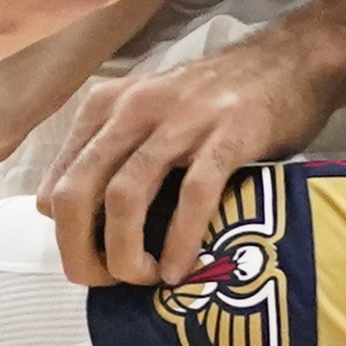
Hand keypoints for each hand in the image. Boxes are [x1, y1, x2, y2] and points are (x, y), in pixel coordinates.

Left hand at [35, 21, 330, 287]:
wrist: (287, 62)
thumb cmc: (212, 99)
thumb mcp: (145, 114)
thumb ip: (106, 153)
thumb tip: (62, 213)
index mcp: (106, 107)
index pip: (58, 183)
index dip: (66, 235)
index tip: (92, 262)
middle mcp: (133, 109)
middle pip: (79, 193)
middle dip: (81, 252)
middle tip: (104, 284)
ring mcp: (180, 121)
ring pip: (125, 197)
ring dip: (125, 253)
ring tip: (143, 279)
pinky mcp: (227, 135)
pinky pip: (192, 196)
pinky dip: (180, 241)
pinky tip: (181, 269)